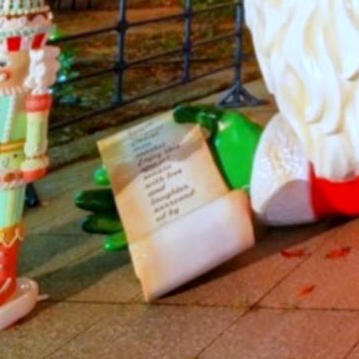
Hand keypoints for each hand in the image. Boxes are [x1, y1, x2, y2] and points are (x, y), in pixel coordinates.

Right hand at [74, 105, 264, 250]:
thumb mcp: (227, 125)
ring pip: (138, 219)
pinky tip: (113, 245)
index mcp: (183, 166)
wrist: (278, 175)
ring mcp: (184, 209)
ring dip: (110, 222)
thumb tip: (174, 113)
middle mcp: (179, 189)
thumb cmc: (253, 148)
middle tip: (81, 200)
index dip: (120, 172)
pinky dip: (135, 244)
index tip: (99, 172)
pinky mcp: (192, 225)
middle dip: (105, 199)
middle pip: (134, 196)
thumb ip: (200, 117)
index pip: (143, 169)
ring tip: (86, 223)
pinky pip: (158, 239)